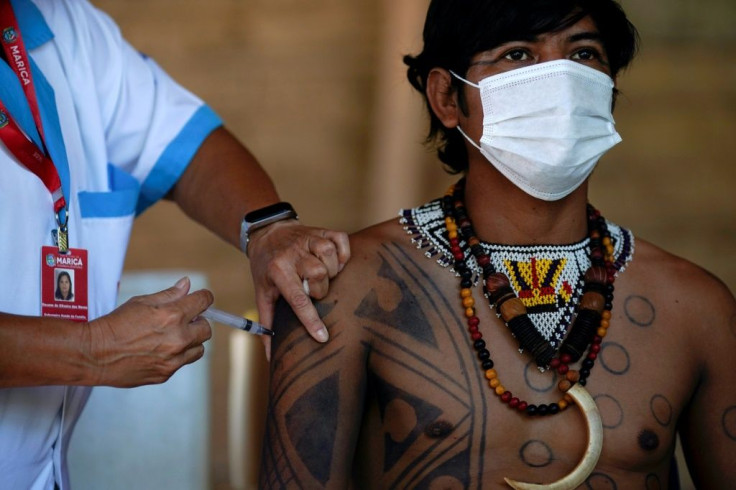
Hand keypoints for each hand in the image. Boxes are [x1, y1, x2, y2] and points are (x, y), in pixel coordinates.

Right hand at [84, 277, 212, 386]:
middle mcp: (178, 338)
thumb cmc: (115, 325)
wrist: (95, 354)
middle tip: (184, 321)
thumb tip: (186, 284)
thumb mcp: (141, 302)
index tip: (201, 299)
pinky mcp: (166, 373)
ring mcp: (173, 358)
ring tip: (172, 338)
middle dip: (198, 322)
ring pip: (199, 349)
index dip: (204, 298)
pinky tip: (159, 351)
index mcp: (173, 316)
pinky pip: (182, 363)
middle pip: (207, 328)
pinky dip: (176, 356)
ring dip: (191, 341)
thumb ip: (169, 294)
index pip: (204, 301)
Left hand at [247, 220, 349, 351]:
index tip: (323, 337)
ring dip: (332, 269)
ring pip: (330, 256)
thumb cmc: (266, 268)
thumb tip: (271, 357)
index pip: (297, 299)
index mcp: (277, 271)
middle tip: (314, 290)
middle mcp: (293, 254)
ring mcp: (308, 239)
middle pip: (318, 274)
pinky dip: (343, 253)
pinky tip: (336, 261)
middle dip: (321, 288)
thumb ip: (267, 324)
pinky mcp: (322, 230)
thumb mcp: (262, 294)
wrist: (267, 232)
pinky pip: (341, 240)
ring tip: (325, 275)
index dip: (311, 320)